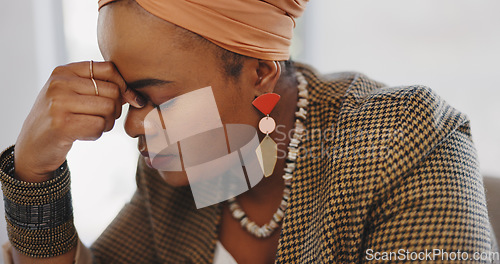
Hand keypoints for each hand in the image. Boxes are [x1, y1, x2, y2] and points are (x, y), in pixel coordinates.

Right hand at [14, 61, 143, 181]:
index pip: (109, 69)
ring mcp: (58, 103)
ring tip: (90, 126)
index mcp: (64, 71)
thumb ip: (101, 88)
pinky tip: (82, 135)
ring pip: (108, 109)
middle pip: (113, 92)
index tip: (126, 100)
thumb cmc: (61, 119)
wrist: (32, 147)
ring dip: (106, 123)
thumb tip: (137, 96)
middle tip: (100, 119)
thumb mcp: (74, 95)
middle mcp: (59, 83)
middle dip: (114, 110)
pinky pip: (99, 126)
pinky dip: (96, 134)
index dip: (124, 86)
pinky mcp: (61, 124)